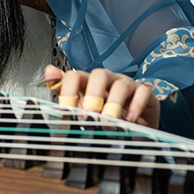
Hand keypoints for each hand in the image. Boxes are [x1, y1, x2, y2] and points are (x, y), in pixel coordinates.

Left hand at [44, 64, 159, 127]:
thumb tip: (49, 71)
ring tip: (108, 120)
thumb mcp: (82, 104)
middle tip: (89, 114)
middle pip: (99, 74)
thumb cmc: (104, 111)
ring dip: (113, 103)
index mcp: (88, 81)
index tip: (66, 110)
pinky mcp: (144, 94)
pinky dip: (136, 106)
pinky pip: (142, 93)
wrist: (134, 122)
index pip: (75, 76)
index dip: (68, 91)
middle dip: (93, 94)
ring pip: (121, 84)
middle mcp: (107, 80)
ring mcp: (126, 84)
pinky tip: (130, 120)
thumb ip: (64, 90)